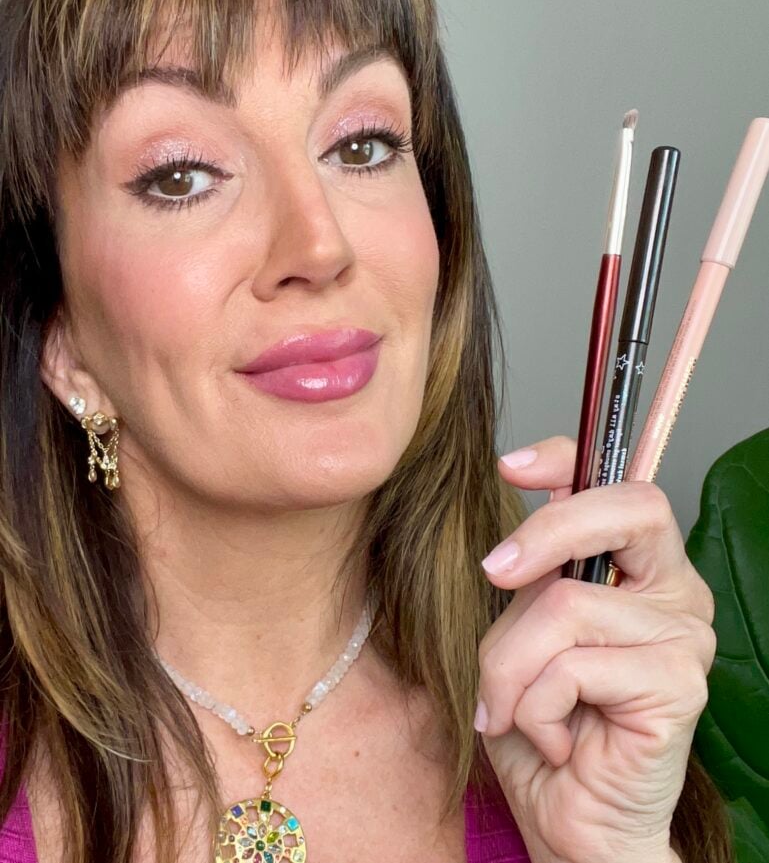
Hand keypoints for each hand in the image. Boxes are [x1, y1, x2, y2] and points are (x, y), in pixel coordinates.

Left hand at [475, 436, 715, 862]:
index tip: (510, 466)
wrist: (568, 822)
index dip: (564, 460)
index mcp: (636, 569)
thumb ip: (529, 582)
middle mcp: (673, 592)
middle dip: (547, 532)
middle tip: (495, 572)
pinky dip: (533, 706)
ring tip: (508, 709)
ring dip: (509, 665)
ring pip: (565, 606)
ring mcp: (684, 636)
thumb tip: (509, 543)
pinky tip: (552, 741)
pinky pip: (572, 667)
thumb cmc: (540, 724)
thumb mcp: (519, 634)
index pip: (616, 484)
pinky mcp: (679, 685)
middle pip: (623, 510)